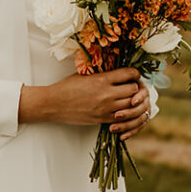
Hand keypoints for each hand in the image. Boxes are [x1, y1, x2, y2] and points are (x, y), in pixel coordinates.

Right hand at [18, 69, 155, 133]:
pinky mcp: (103, 119)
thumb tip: (119, 72)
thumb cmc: (67, 87)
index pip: (129, 74)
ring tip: (130, 98)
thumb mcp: (85, 74)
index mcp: (102, 79)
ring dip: (133, 101)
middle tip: (133, 86)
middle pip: (134, 90)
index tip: (133, 75)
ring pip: (131, 105)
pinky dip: (127, 113)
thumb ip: (103, 74)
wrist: (54, 104)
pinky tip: (124, 109)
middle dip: (136, 87)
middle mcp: (107, 94)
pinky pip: (123, 118)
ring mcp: (106, 108)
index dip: (135, 74)